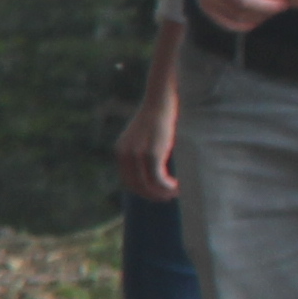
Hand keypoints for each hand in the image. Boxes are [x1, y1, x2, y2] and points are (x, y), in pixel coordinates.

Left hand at [112, 73, 178, 202]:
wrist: (160, 101)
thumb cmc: (156, 118)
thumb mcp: (143, 137)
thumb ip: (141, 152)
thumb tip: (151, 170)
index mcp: (120, 151)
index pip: (127, 180)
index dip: (142, 191)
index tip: (156, 194)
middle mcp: (125, 154)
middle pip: (135, 186)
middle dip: (152, 195)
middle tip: (168, 197)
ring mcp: (137, 155)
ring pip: (147, 185)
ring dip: (162, 193)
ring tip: (175, 193)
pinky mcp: (152, 154)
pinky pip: (158, 178)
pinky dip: (167, 186)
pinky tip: (177, 186)